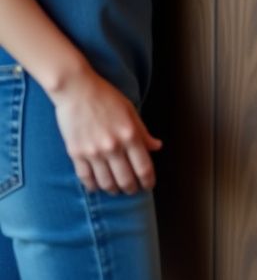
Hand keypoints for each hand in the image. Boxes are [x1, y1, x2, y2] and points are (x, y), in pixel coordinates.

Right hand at [51, 64, 160, 193]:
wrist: (76, 89)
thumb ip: (143, 132)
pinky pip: (86, 179)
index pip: (144, 167)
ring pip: (107, 183)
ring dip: (114, 190)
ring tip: (116, 189)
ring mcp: (93, 152)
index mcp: (129, 134)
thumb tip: (157, 147)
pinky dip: (94, 186)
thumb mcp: (130, 110)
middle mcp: (113, 146)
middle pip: (126, 180)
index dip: (148, 181)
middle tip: (133, 189)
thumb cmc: (105, 96)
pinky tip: (97, 186)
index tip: (148, 185)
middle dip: (132, 188)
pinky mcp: (76, 154)